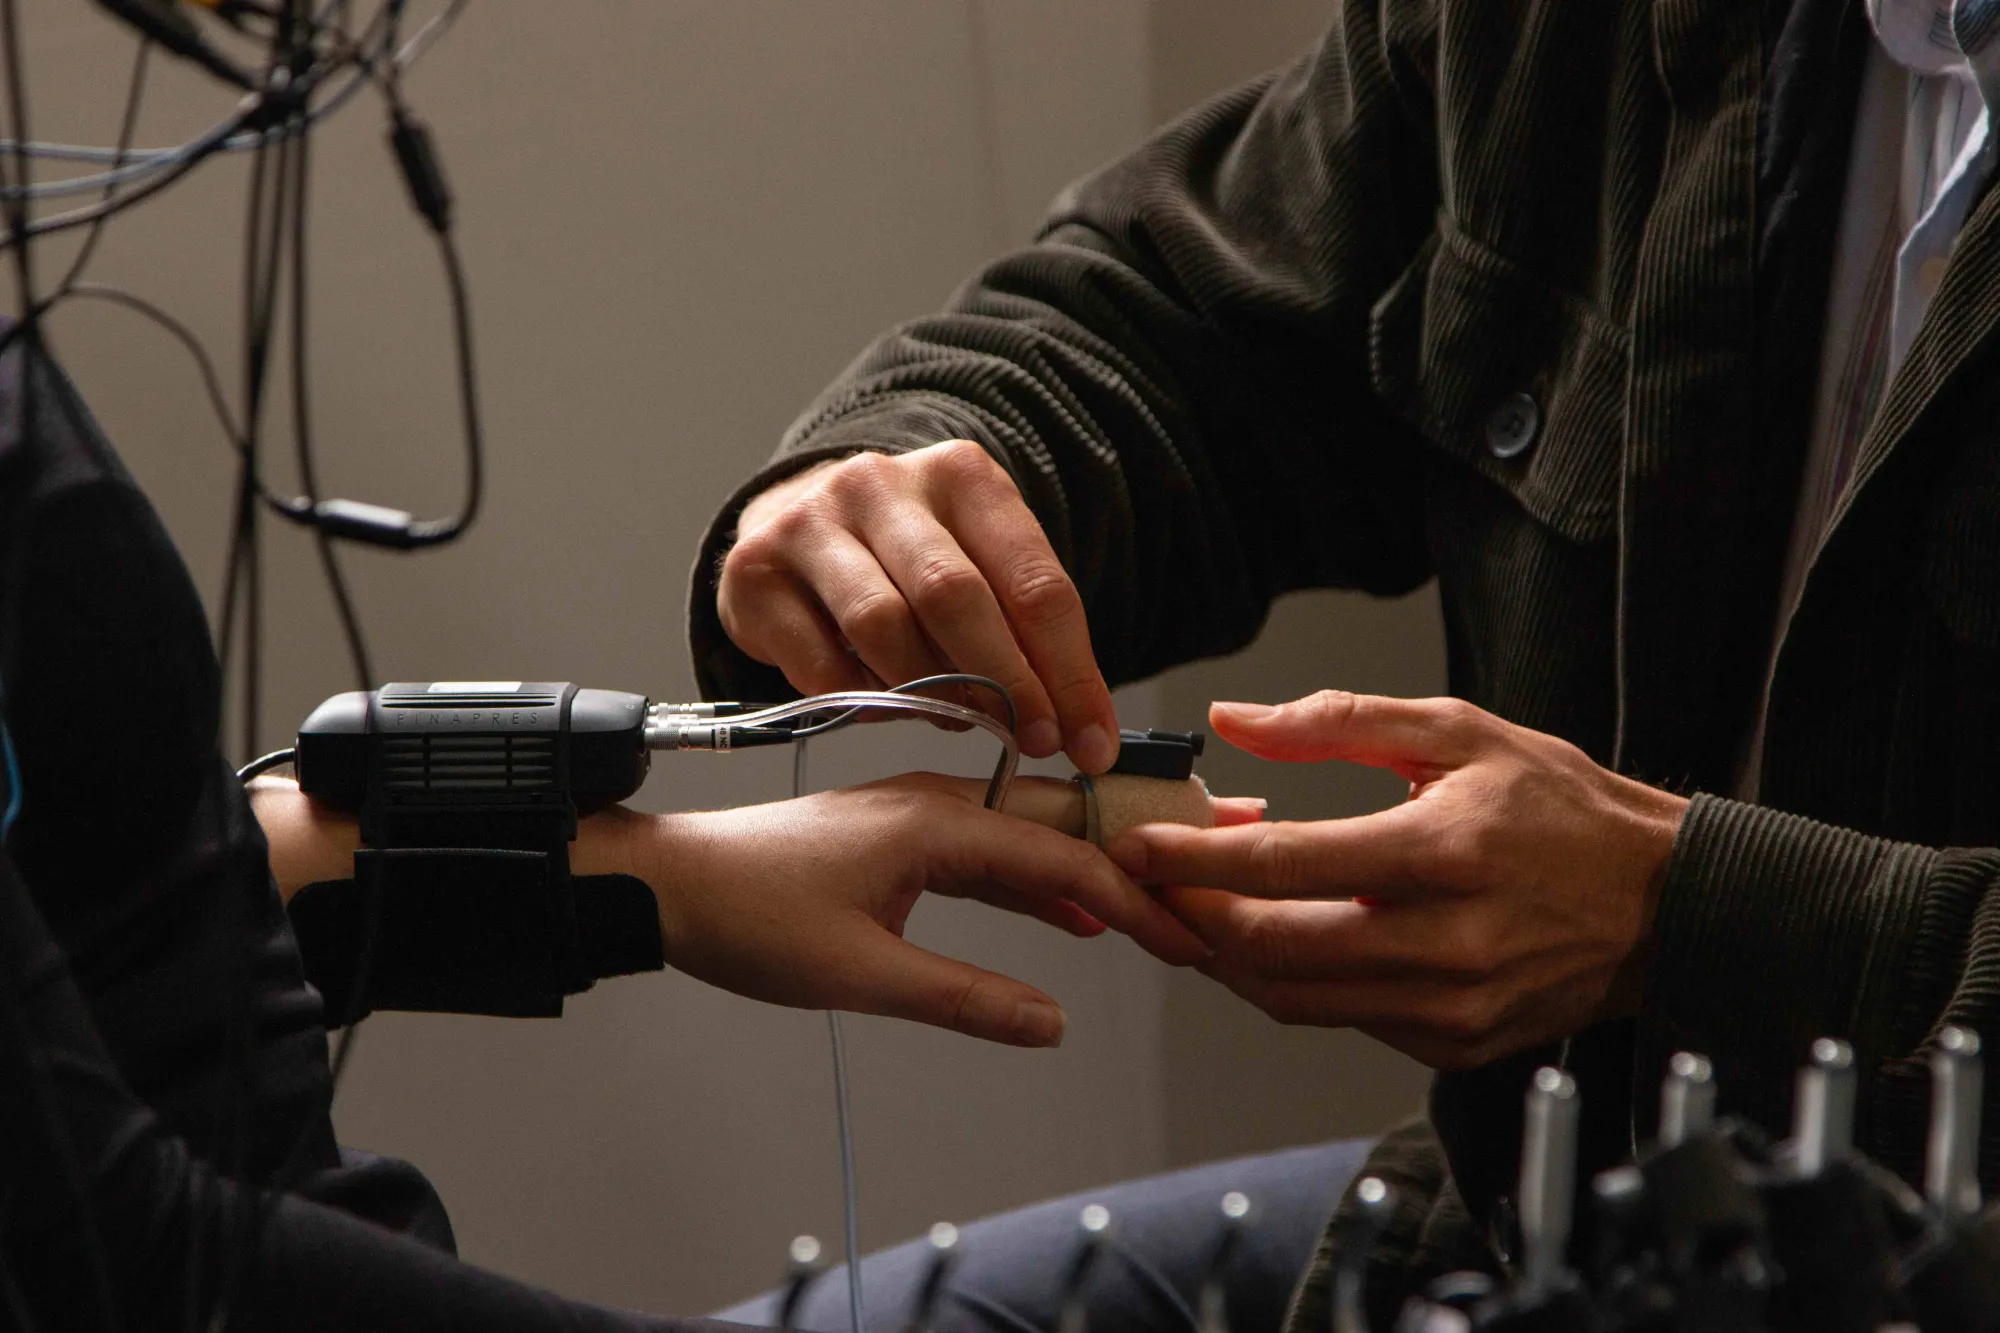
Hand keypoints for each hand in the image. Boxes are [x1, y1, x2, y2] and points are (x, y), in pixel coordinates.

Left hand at [597, 775, 1212, 1046]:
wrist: (667, 884)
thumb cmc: (750, 920)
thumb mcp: (861, 974)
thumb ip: (964, 998)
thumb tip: (1054, 1023)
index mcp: (936, 826)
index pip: (1064, 861)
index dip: (1135, 902)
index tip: (1188, 938)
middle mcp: (938, 803)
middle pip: (1064, 825)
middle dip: (1138, 860)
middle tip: (1206, 886)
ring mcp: (920, 816)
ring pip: (1032, 836)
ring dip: (1092, 873)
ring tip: (1158, 907)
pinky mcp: (900, 838)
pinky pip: (993, 852)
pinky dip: (1040, 883)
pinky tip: (1072, 921)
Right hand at [718, 442, 1120, 771]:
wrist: (800, 516)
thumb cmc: (912, 555)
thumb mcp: (982, 563)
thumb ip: (1027, 632)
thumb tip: (1081, 734)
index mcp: (960, 475)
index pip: (1033, 580)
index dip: (1068, 670)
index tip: (1089, 740)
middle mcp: (879, 485)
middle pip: (955, 597)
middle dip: (1006, 684)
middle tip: (1031, 740)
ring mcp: (809, 523)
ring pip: (883, 628)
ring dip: (929, 692)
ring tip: (955, 717)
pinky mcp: (754, 572)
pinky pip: (819, 664)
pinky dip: (862, 700)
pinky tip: (885, 704)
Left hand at [1104, 692, 1688, 1068]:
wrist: (1667, 905)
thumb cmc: (1565, 810)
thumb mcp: (1461, 732)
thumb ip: (1340, 723)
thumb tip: (1237, 721)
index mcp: (1445, 851)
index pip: (1284, 866)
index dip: (1193, 859)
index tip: (1138, 845)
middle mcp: (1447, 942)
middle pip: (1272, 949)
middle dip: (1191, 916)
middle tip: (1153, 882)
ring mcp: (1452, 1006)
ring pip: (1295, 998)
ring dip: (1228, 957)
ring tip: (1198, 908)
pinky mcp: (1455, 1044)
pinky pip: (1342, 1020)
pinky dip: (1291, 984)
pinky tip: (1275, 939)